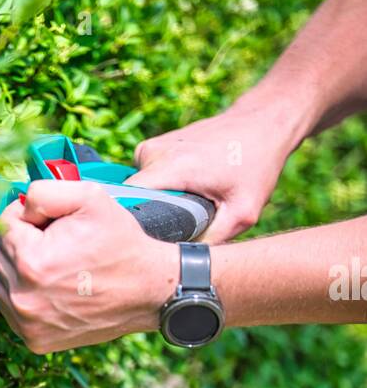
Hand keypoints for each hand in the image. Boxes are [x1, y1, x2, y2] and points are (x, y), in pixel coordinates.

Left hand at [0, 180, 178, 353]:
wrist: (147, 291)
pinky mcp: (34, 339)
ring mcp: (27, 323)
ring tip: (53, 264)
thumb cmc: (120, 243)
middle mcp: (23, 298)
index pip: (2, 226)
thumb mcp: (89, 197)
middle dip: (21, 241)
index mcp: (30, 261)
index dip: (26, 217)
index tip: (49, 222)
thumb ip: (43, 191)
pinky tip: (49, 286)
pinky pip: (9, 307)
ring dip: (17, 267)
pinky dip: (22, 293)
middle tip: (56, 242)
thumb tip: (18, 207)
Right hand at [126, 106, 294, 243]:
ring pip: (139, 190)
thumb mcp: (243, 212)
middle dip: (152, 216)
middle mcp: (154, 153)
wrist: (262, 123)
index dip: (133, 226)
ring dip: (159, 201)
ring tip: (191, 201)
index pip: (125, 202)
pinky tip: (189, 186)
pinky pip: (147, 178)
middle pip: (132, 200)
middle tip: (183, 224)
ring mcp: (152, 146)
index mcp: (170, 167)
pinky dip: (163, 187)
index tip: (149, 241)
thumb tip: (187, 264)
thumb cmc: (256, 163)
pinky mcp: (155, 145)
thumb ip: (213, 240)